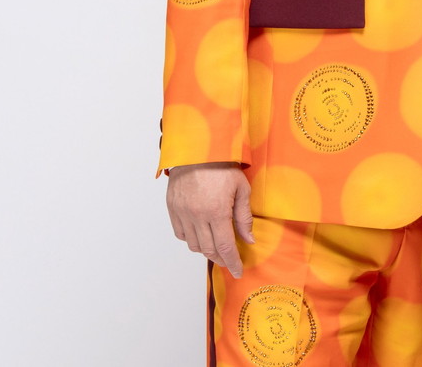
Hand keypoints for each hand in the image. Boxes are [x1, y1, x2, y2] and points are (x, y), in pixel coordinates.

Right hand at [166, 162, 253, 277]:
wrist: (196, 149)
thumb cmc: (222, 165)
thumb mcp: (241, 188)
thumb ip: (244, 217)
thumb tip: (248, 240)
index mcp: (216, 211)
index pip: (224, 246)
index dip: (232, 262)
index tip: (238, 271)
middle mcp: (196, 216)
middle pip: (208, 249)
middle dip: (221, 258)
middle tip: (230, 260)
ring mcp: (182, 213)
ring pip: (193, 245)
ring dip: (206, 250)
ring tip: (217, 248)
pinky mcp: (172, 209)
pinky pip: (181, 233)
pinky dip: (191, 239)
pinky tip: (201, 235)